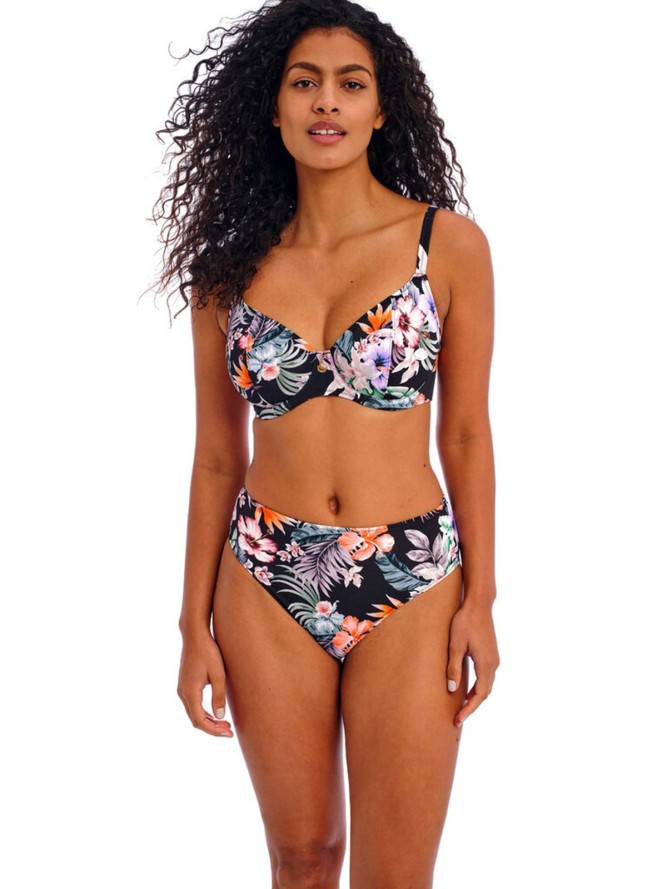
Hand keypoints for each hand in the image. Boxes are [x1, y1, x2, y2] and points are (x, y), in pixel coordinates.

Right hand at [177, 630, 234, 737]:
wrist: (195, 635)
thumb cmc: (208, 652)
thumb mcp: (219, 674)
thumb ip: (219, 696)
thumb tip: (220, 717)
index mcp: (190, 692)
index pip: (199, 721)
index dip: (213, 730)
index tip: (228, 733)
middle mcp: (182, 693)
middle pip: (195, 720)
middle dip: (212, 728)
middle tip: (229, 731)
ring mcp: (182, 689)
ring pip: (193, 713)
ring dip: (208, 721)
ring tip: (225, 724)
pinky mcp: (184, 684)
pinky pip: (192, 705)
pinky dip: (203, 712)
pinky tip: (215, 712)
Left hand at [446, 599, 499, 727]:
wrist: (479, 604)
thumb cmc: (465, 622)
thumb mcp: (455, 645)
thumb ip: (454, 668)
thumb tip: (453, 690)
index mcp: (486, 664)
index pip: (479, 694)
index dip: (469, 709)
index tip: (458, 720)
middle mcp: (494, 664)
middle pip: (485, 693)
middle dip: (472, 707)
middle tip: (457, 718)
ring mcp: (494, 659)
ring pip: (487, 685)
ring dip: (475, 697)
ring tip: (462, 708)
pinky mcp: (491, 654)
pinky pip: (486, 677)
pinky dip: (478, 687)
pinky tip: (468, 690)